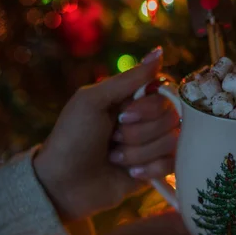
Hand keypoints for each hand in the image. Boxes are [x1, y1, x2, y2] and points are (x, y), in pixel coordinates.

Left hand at [34, 47, 179, 220]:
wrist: (63, 183)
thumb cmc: (72, 137)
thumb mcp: (93, 100)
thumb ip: (129, 78)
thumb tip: (159, 51)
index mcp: (132, 98)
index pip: (165, 91)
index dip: (149, 106)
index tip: (122, 115)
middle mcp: (146, 119)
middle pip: (171, 116)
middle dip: (138, 132)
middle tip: (112, 138)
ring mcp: (153, 145)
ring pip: (171, 141)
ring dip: (138, 152)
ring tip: (115, 157)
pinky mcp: (156, 171)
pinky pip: (171, 164)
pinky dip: (147, 168)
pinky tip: (127, 172)